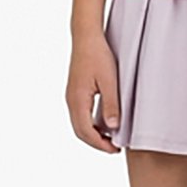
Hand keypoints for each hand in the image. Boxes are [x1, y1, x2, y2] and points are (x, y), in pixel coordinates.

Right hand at [66, 32, 122, 153]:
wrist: (86, 37)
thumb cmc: (98, 55)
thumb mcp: (110, 81)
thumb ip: (111, 105)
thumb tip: (113, 127)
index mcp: (78, 100)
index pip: (86, 132)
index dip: (101, 144)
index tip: (115, 149)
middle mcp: (71, 100)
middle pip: (80, 132)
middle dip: (97, 143)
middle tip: (115, 148)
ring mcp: (71, 97)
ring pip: (79, 124)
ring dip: (93, 134)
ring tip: (111, 138)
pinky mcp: (75, 92)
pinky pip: (80, 115)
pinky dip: (91, 125)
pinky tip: (104, 123)